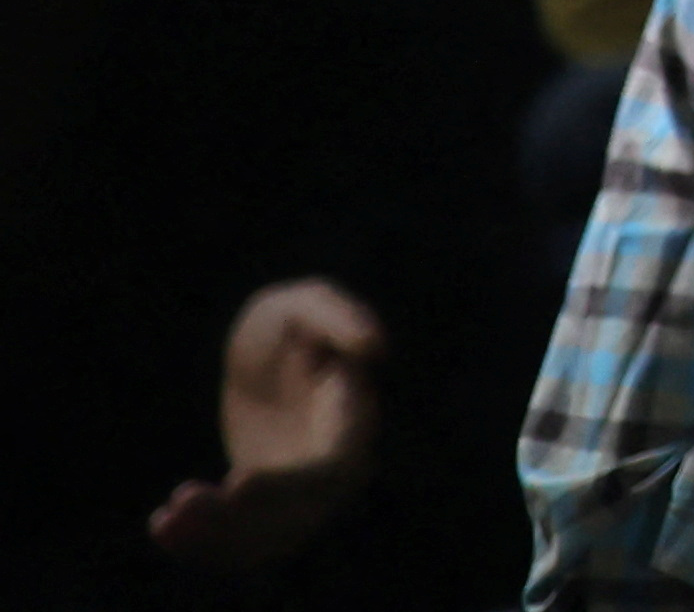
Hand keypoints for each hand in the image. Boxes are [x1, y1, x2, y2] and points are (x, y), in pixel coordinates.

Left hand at [146, 281, 383, 570]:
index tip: (239, 483)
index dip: (288, 484)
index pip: (331, 466)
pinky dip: (202, 544)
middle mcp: (336, 469)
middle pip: (296, 514)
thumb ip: (335, 315)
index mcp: (352, 421)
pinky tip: (161, 525)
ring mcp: (304, 498)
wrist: (264, 367)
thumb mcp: (301, 306)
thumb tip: (374, 346)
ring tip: (164, 521)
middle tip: (183, 501)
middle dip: (240, 518)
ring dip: (214, 539)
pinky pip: (243, 544)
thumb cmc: (286, 328)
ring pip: (267, 539)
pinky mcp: (269, 513)